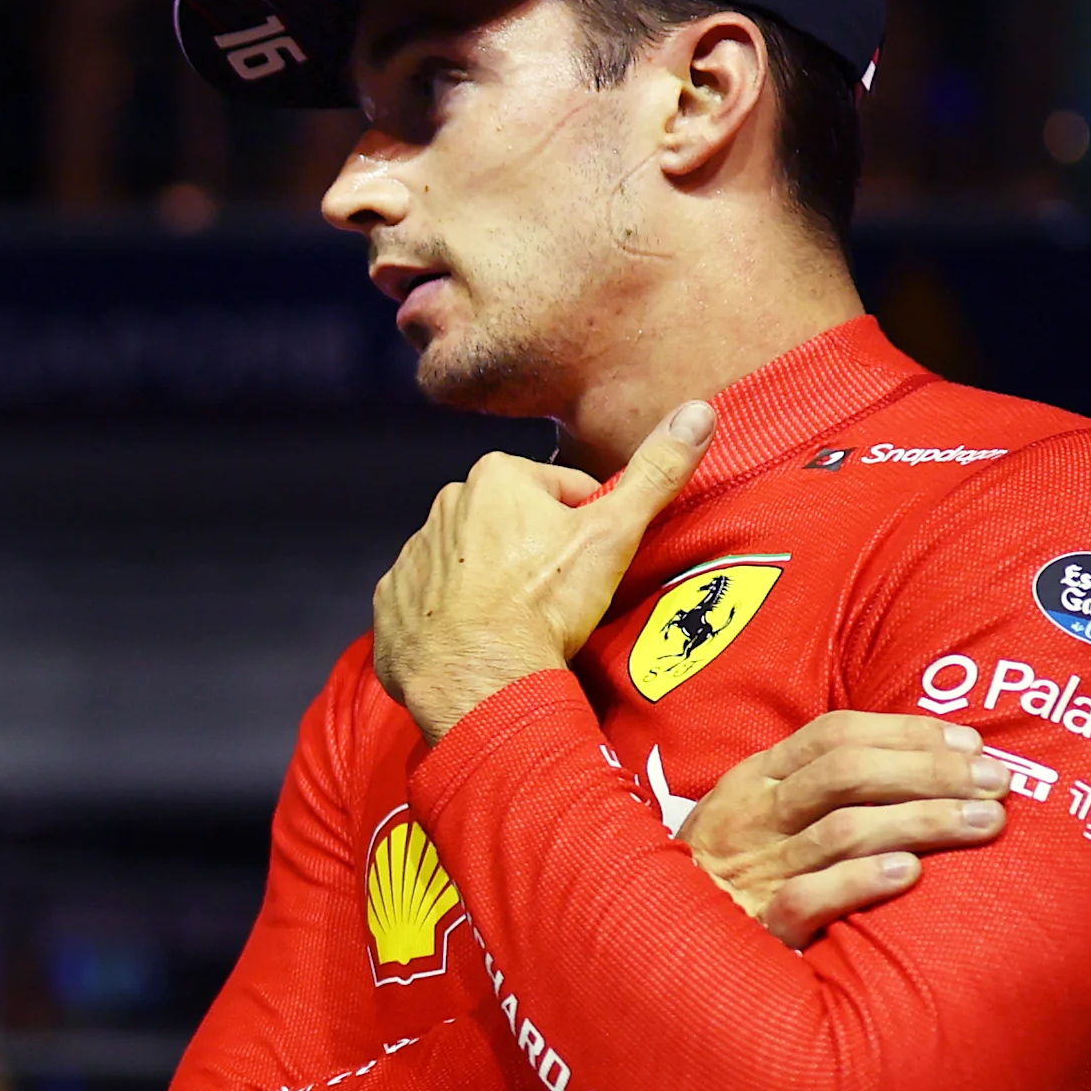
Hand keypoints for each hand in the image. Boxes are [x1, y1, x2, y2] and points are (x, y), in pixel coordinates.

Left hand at [374, 402, 715, 740]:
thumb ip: (656, 471)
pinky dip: (449, 619)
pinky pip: (427, 604)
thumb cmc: (545, 604)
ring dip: (490, 585)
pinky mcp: (390, 606)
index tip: (588, 565)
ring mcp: (411, 558)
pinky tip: (476, 642)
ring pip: (466, 564)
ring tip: (517, 623)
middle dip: (532, 553)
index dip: (585, 529)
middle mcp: (442, 507)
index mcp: (493, 477)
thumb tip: (700, 411)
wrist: (481, 680)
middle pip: (508, 526)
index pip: (559, 492)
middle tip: (556, 598)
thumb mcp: (614, 533)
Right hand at [680, 711, 1013, 947]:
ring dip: (922, 821)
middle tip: (997, 782)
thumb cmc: (722, 873)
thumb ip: (809, 788)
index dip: (907, 732)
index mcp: (754, 782)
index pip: (834, 735)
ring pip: (842, 830)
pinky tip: (909, 875)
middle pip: (847, 774)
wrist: (652, 938)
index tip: (971, 741)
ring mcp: (754, 870)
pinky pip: (808, 898)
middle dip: (931, 771)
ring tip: (984, 823)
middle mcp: (754, 818)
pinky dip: (860, 882)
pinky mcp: (756, 925)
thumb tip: (912, 763)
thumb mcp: (750, 814)